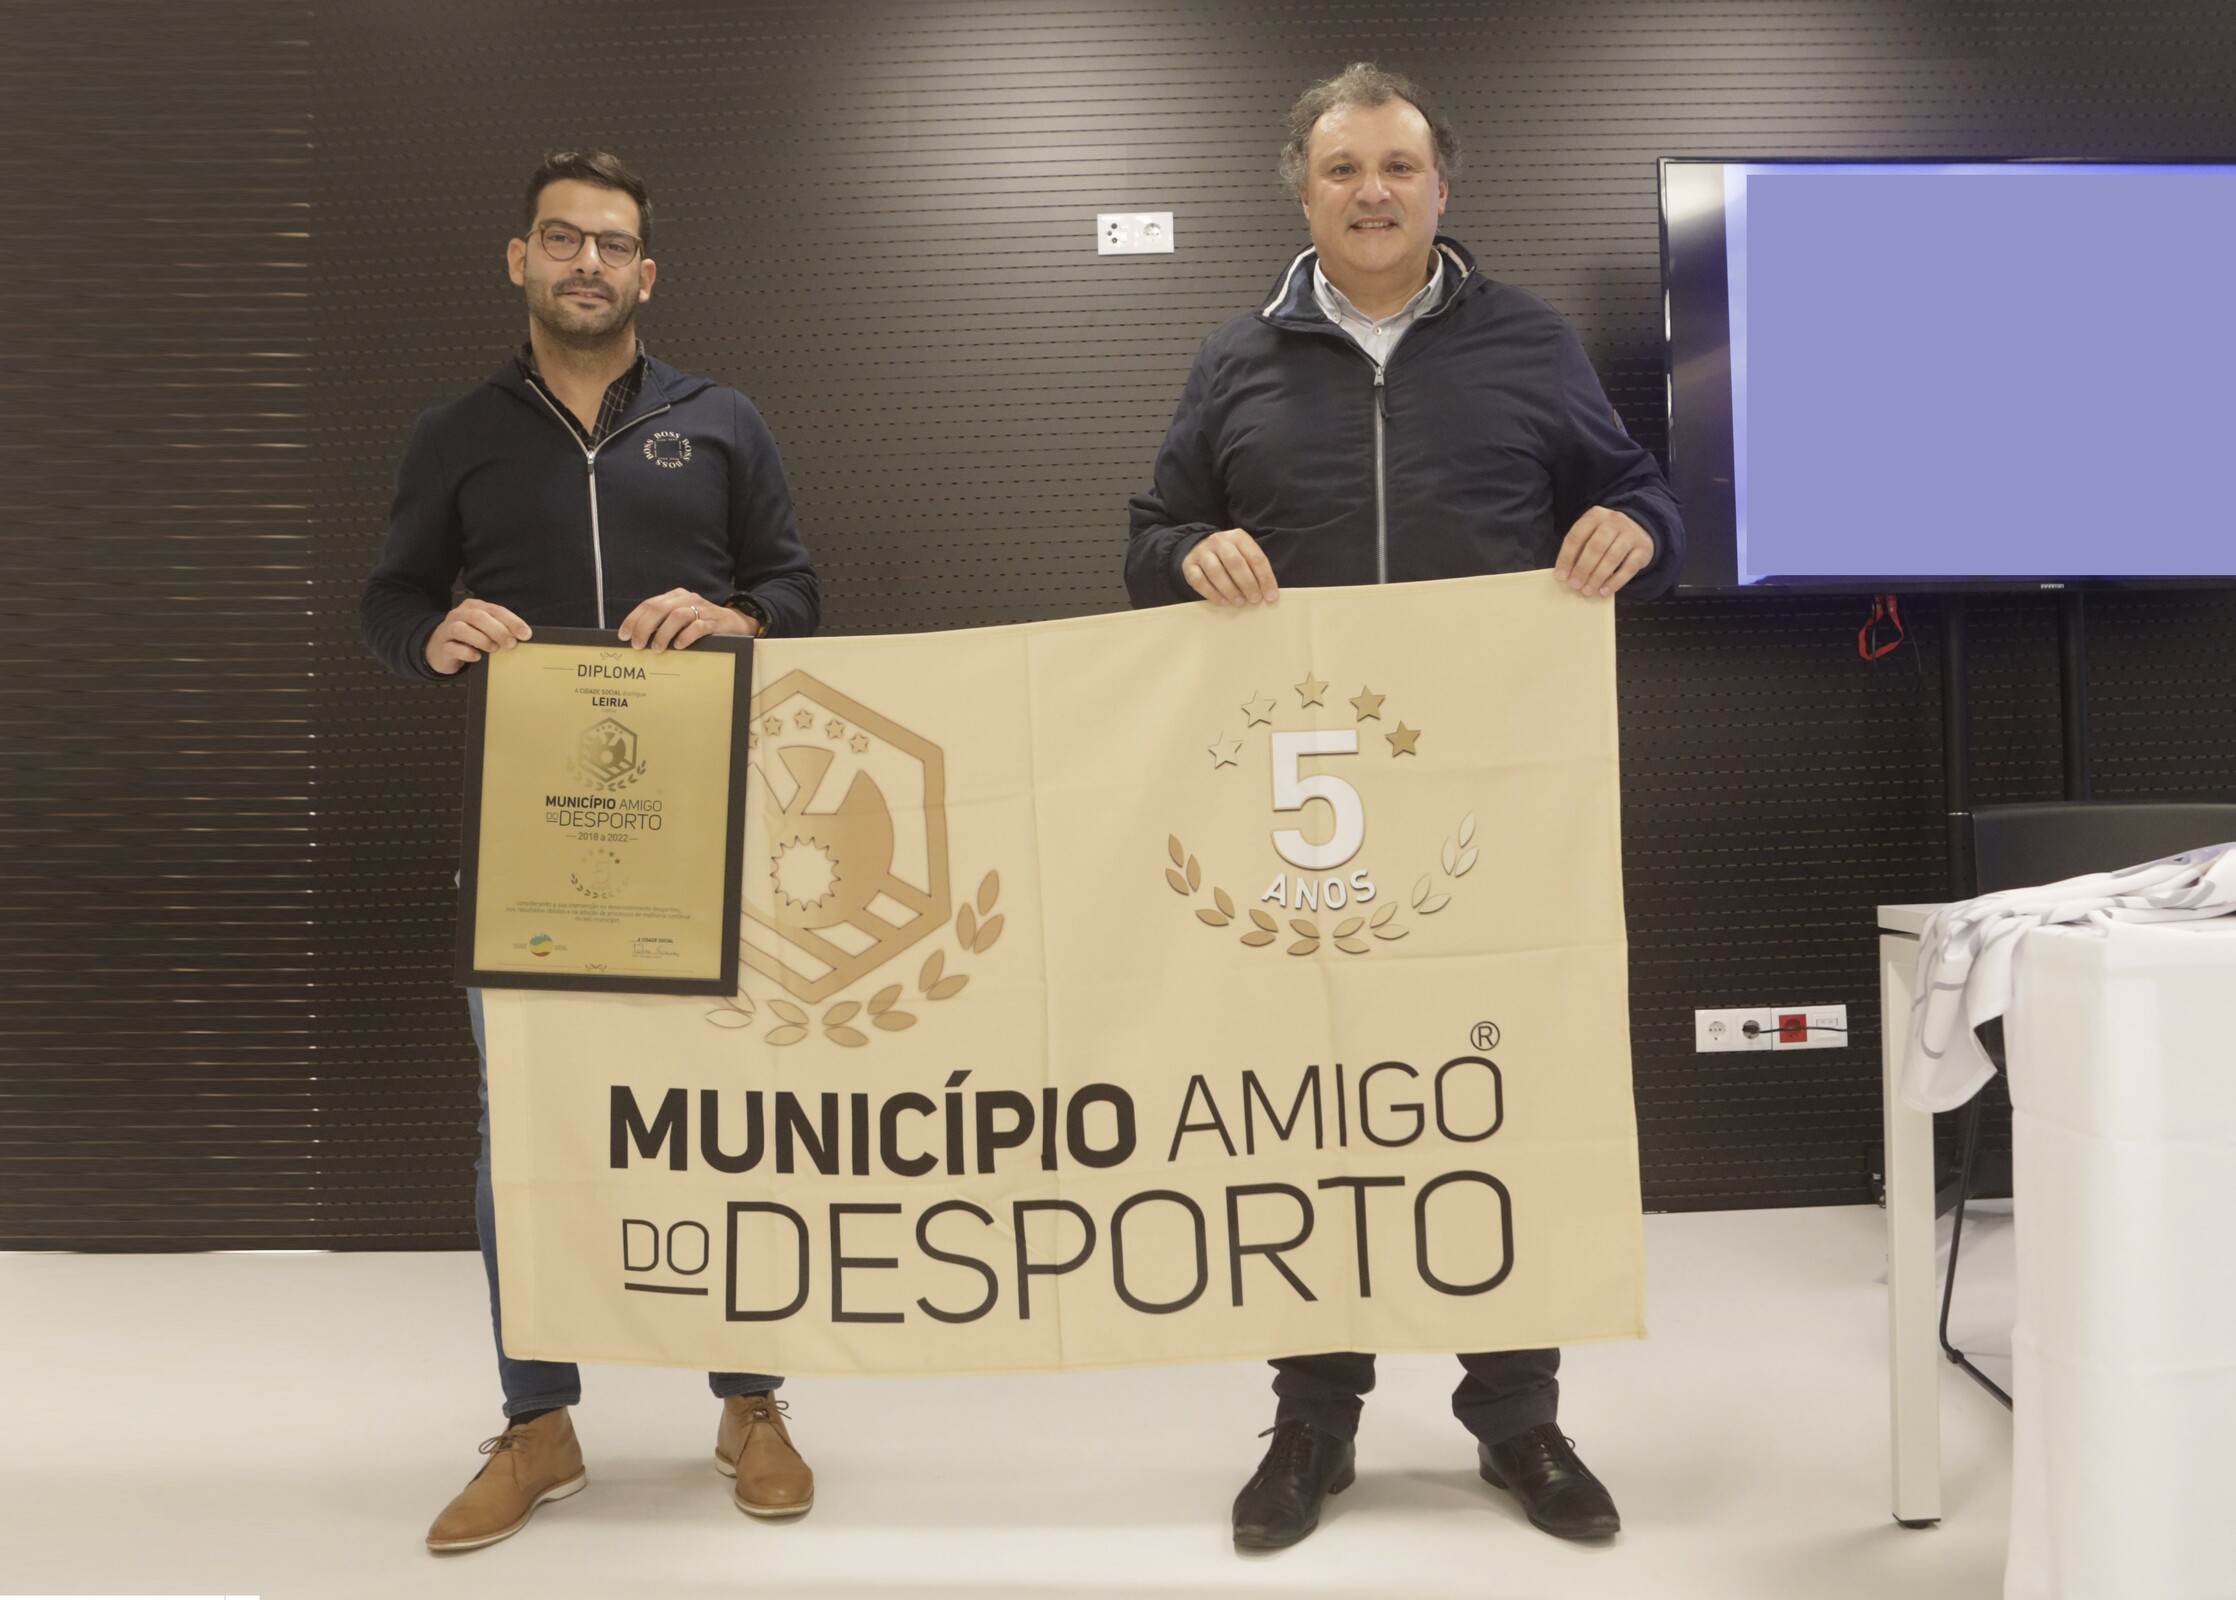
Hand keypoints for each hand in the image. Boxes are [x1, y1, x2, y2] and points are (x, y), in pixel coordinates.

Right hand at [424, 598, 530, 674]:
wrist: (439, 650)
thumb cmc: (468, 639)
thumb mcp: (484, 629)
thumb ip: (500, 628)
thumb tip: (523, 637)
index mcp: (473, 607)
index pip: (495, 610)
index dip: (512, 621)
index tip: (526, 634)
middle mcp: (459, 615)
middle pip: (478, 617)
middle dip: (498, 630)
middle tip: (511, 644)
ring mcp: (447, 630)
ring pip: (461, 629)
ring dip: (481, 639)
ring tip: (493, 649)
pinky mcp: (442, 647)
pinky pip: (452, 648)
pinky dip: (467, 652)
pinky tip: (476, 657)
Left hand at [617, 588, 756, 650]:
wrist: (734, 623)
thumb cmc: (701, 623)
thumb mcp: (680, 619)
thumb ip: (662, 622)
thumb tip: (637, 637)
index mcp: (675, 597)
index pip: (648, 604)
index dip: (633, 620)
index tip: (623, 635)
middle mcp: (686, 599)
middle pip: (659, 609)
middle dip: (644, 628)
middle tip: (637, 645)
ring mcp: (701, 609)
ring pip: (677, 617)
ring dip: (663, 634)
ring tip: (657, 649)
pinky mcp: (713, 621)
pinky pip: (697, 627)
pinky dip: (685, 637)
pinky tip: (679, 646)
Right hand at [1181, 528, 1278, 605]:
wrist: (1199, 548)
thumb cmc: (1229, 556)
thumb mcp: (1244, 554)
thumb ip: (1255, 570)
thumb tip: (1268, 593)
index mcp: (1238, 537)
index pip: (1255, 557)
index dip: (1265, 577)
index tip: (1270, 596)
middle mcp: (1219, 541)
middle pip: (1235, 563)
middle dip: (1247, 583)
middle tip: (1255, 599)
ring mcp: (1202, 552)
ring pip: (1216, 572)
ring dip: (1230, 590)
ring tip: (1240, 603)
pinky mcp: (1189, 565)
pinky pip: (1199, 581)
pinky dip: (1212, 594)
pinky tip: (1223, 602)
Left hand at [1555, 507, 1655, 596]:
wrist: (1639, 529)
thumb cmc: (1606, 536)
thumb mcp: (1591, 534)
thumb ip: (1579, 549)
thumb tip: (1566, 575)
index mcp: (1595, 515)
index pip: (1577, 536)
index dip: (1567, 557)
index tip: (1561, 576)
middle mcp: (1614, 521)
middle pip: (1595, 547)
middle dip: (1583, 568)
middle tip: (1575, 585)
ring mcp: (1631, 534)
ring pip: (1612, 557)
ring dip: (1598, 576)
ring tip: (1587, 590)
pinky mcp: (1644, 548)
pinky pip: (1629, 567)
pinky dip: (1615, 581)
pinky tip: (1604, 591)